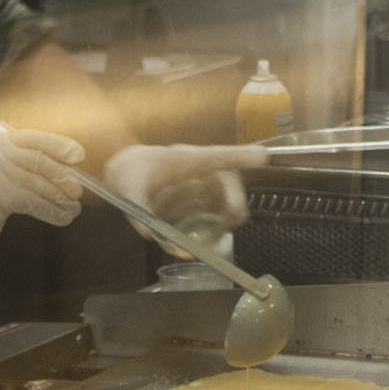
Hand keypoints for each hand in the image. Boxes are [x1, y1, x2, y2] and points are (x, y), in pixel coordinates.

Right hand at [0, 129, 86, 267]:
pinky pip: (34, 201)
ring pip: (38, 182)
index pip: (31, 137)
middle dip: (62, 176)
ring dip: (60, 197)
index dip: (58, 145)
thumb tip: (59, 168)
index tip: (78, 155)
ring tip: (73, 208)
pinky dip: (52, 210)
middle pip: (38, 160)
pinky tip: (62, 217)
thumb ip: (14, 165)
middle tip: (77, 190)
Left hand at [105, 144, 267, 244]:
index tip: (262, 156)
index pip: (214, 156)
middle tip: (237, 217)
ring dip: (231, 206)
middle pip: (225, 177)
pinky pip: (214, 203)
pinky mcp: (197, 194)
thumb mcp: (127, 189)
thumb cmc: (130, 172)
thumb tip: (149, 234)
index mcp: (183, 159)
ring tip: (232, 223)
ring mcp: (199, 181)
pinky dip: (219, 215)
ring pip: (224, 190)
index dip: (239, 156)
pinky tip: (219, 227)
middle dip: (235, 196)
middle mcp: (197, 168)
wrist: (126, 170)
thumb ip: (138, 209)